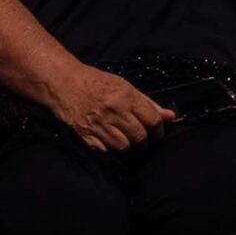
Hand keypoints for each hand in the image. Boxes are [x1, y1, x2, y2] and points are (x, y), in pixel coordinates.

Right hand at [52, 60, 171, 155]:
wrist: (64, 83)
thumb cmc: (97, 83)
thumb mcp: (125, 87)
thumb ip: (148, 103)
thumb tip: (171, 117)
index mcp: (125, 96)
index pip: (152, 120)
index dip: (159, 131)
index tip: (158, 134)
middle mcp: (113, 111)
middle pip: (140, 136)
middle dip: (146, 143)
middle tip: (145, 142)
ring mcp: (98, 124)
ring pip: (124, 147)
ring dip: (131, 149)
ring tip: (131, 145)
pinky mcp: (85, 135)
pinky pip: (105, 151)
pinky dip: (113, 152)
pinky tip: (115, 146)